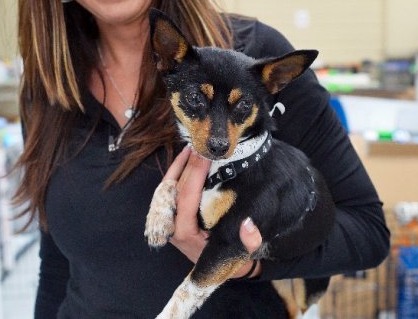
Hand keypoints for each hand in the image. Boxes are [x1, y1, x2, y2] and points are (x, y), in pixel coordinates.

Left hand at [166, 147, 262, 278]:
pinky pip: (168, 190)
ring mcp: (167, 221)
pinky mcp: (169, 215)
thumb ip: (250, 241)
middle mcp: (171, 227)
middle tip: (201, 148)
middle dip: (187, 167)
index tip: (206, 157)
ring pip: (167, 188)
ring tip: (193, 148)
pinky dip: (175, 172)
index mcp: (186, 234)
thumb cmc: (230, 258)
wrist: (217, 269)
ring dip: (179, 166)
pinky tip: (185, 157)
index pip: (186, 199)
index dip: (194, 175)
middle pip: (175, 190)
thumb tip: (248, 223)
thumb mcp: (244, 253)